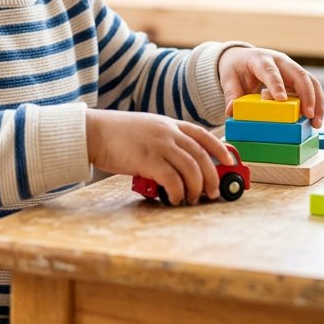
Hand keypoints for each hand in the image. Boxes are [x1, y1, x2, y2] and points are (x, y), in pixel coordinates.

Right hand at [86, 110, 225, 205]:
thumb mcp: (147, 129)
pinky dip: (178, 192)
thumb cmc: (117, 134)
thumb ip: (164, 139)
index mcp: (169, 124)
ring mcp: (158, 145)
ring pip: (191, 169)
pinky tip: (175, 199)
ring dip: (196, 188)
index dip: (220, 149)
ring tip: (193, 199)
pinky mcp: (147, 160)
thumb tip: (179, 160)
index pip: (203, 135)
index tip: (230, 161)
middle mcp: (168, 132)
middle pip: (201, 156)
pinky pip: (172, 180)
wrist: (93, 132)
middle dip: (212, 177)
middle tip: (213, 192)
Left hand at [217, 46, 323, 127]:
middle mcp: (279, 62)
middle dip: (306, 95)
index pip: (270, 71)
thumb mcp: (229, 80)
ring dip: (317, 102)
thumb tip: (231, 112)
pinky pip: (311, 88)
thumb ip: (231, 95)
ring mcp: (291, 68)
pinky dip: (316, 103)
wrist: (242, 58)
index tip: (281, 100)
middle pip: (298, 74)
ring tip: (316, 122)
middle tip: (308, 115)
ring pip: (310, 81)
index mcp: (260, 60)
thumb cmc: (237, 68)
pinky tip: (315, 119)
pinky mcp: (297, 77)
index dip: (276, 84)